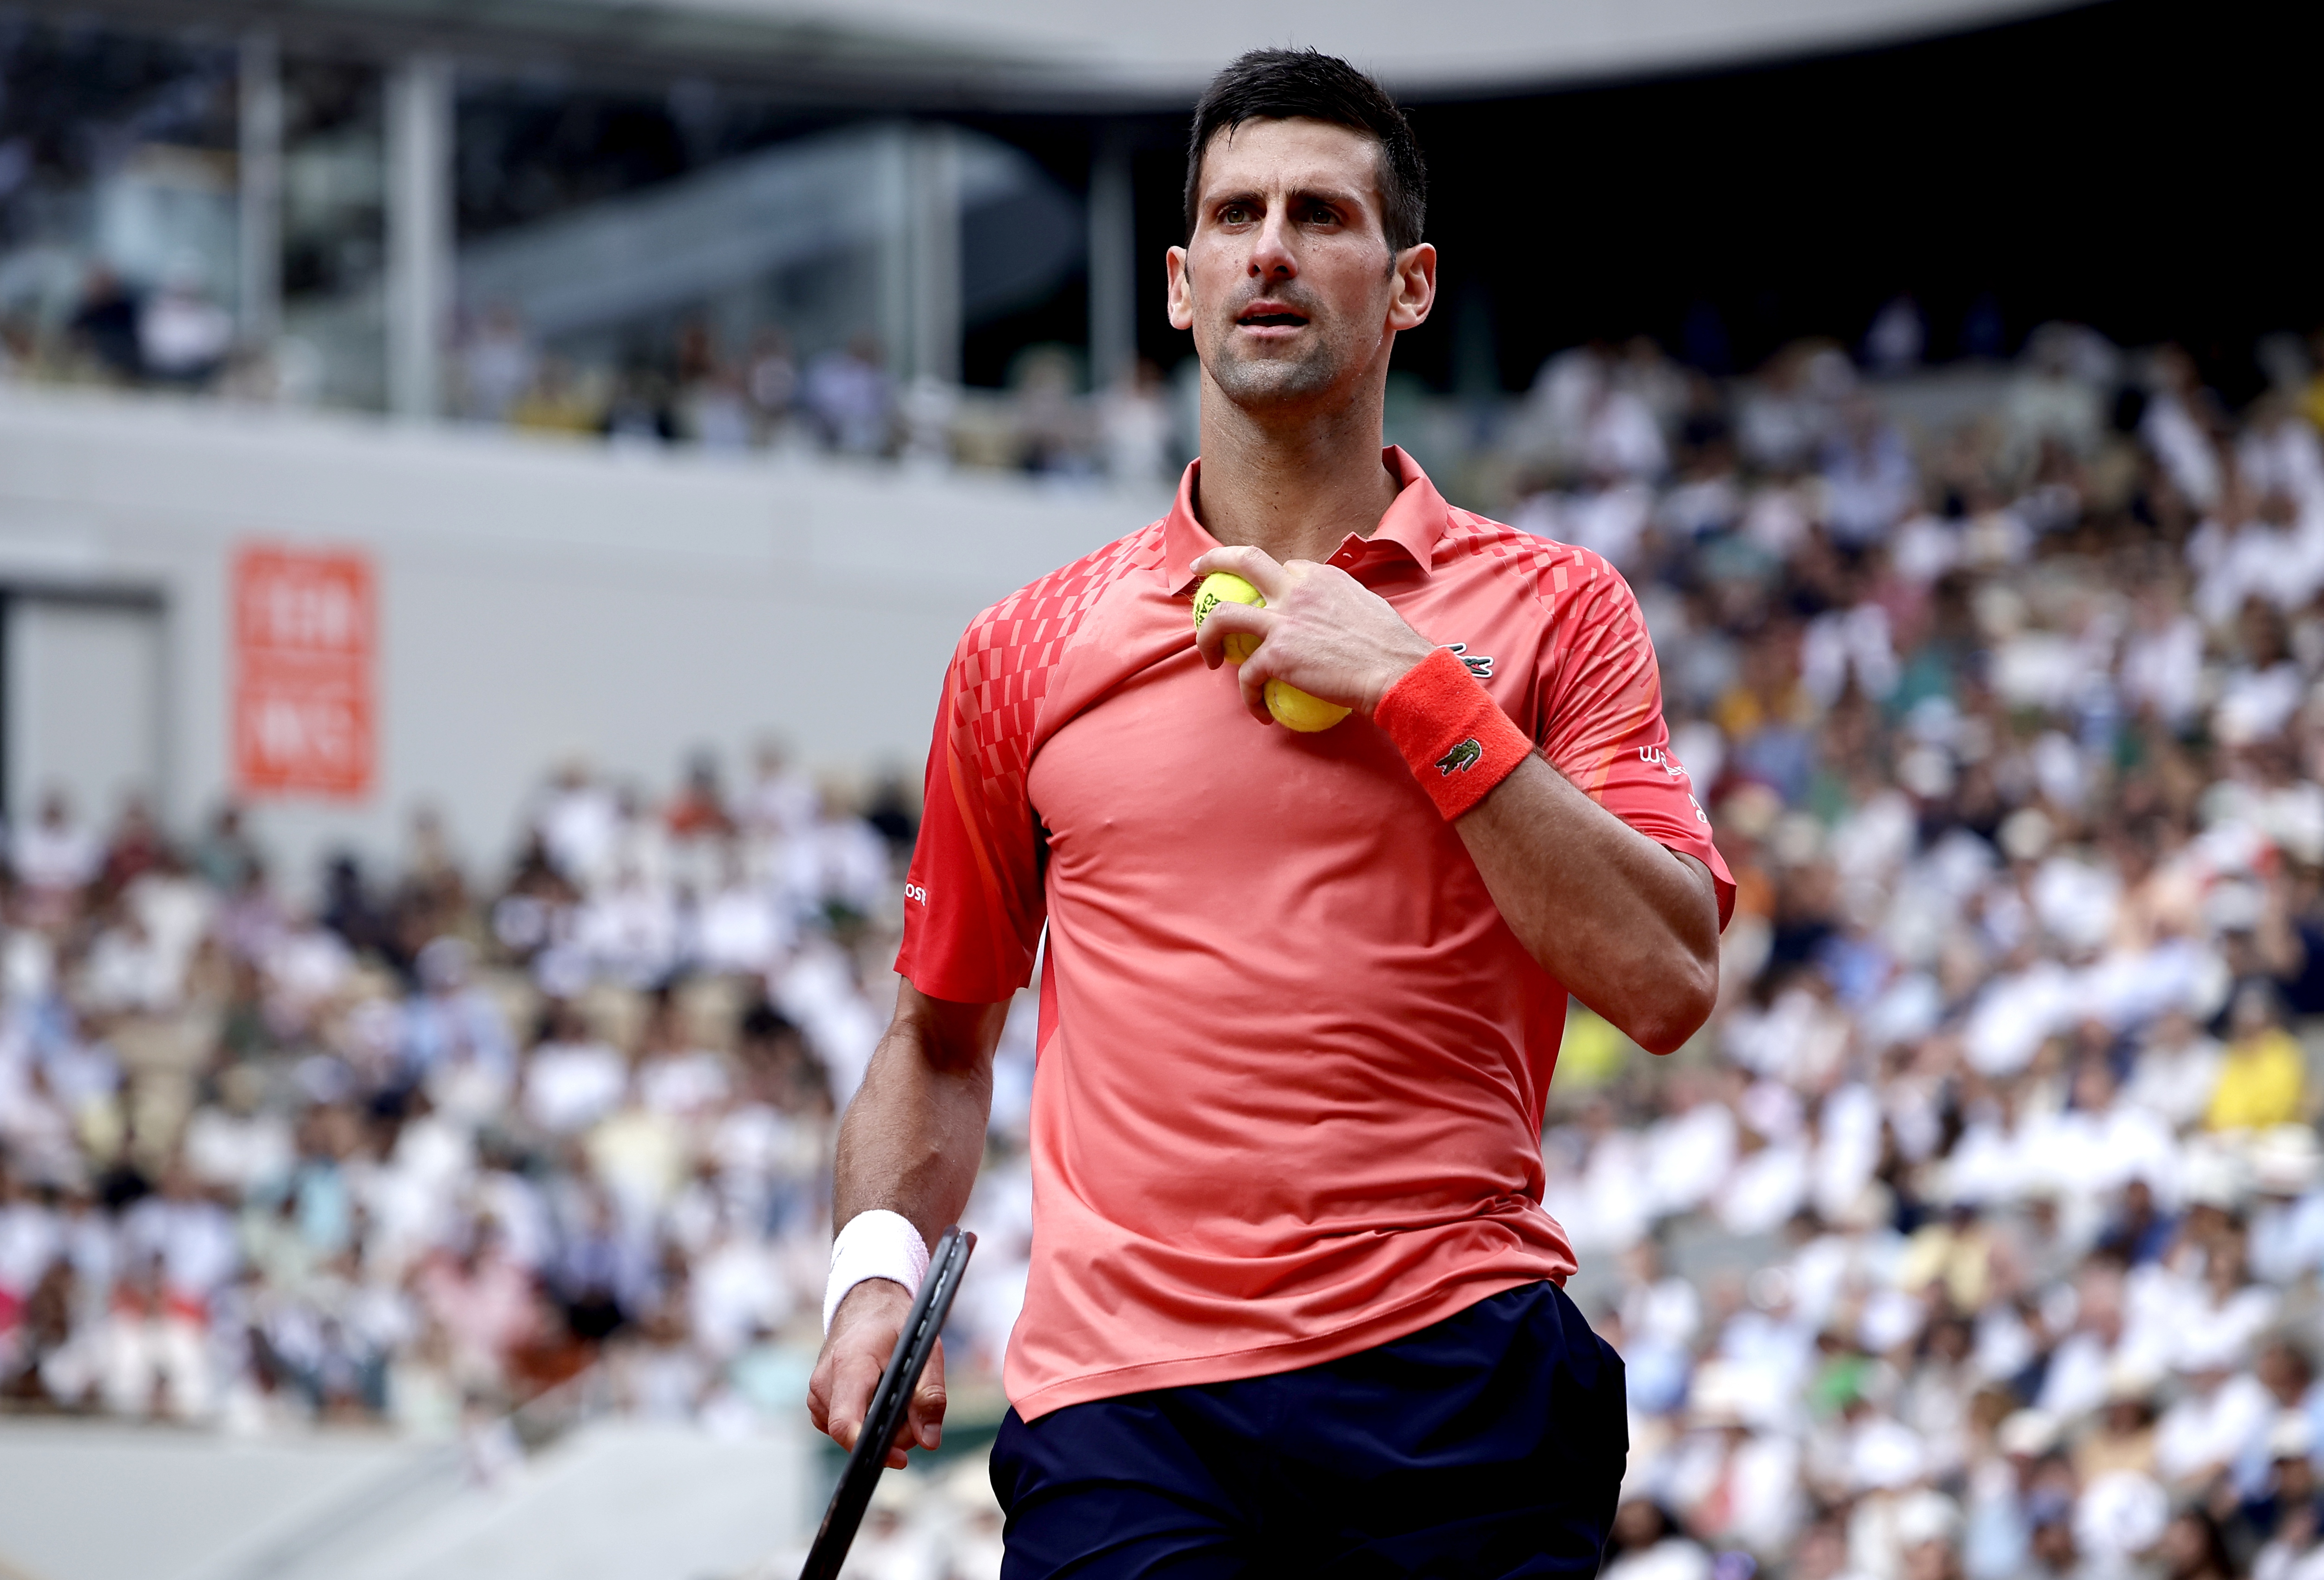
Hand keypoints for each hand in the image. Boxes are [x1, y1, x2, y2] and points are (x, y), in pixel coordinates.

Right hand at [807, 1279, 945, 1468]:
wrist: (865, 1303)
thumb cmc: (895, 1323)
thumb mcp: (924, 1350)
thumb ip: (929, 1395)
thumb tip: (929, 1441)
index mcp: (849, 1364)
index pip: (845, 1423)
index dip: (871, 1447)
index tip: (901, 1458)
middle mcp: (823, 1381)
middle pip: (854, 1432)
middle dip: (890, 1433)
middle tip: (914, 1408)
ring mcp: (816, 1392)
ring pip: (850, 1433)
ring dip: (879, 1426)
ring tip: (895, 1395)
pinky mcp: (817, 1400)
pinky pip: (843, 1427)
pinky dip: (865, 1421)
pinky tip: (877, 1398)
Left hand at [1189, 545, 1436, 723]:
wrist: (1398, 672)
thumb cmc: (1392, 648)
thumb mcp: (1368, 608)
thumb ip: (1343, 605)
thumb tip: (1339, 620)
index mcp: (1321, 576)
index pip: (1286, 568)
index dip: (1272, 583)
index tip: (1266, 597)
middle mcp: (1298, 589)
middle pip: (1245, 561)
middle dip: (1214, 560)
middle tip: (1199, 572)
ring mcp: (1284, 620)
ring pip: (1223, 615)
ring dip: (1206, 635)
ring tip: (1209, 657)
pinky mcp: (1277, 655)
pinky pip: (1246, 675)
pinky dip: (1248, 696)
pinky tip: (1259, 710)